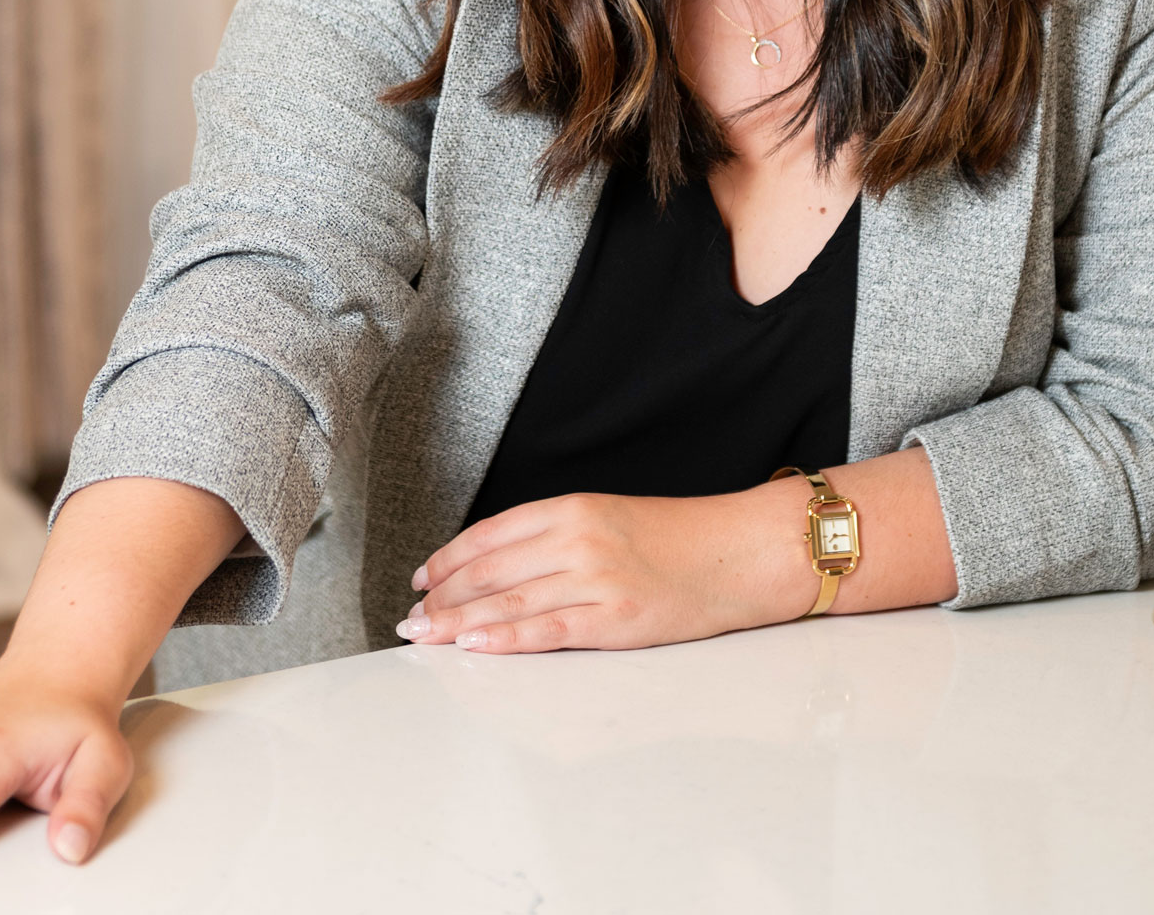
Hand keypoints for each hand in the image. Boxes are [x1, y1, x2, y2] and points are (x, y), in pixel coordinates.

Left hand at [395, 484, 818, 653]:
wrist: (743, 551)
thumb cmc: (684, 539)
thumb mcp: (612, 519)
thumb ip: (560, 536)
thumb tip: (504, 566)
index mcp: (574, 507)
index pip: (491, 533)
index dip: (448, 558)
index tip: (421, 577)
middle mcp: (578, 537)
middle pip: (490, 569)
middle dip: (442, 595)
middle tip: (410, 616)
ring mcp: (595, 577)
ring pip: (508, 600)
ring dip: (458, 620)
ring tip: (424, 635)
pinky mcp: (614, 617)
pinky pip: (546, 630)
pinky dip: (503, 638)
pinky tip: (473, 645)